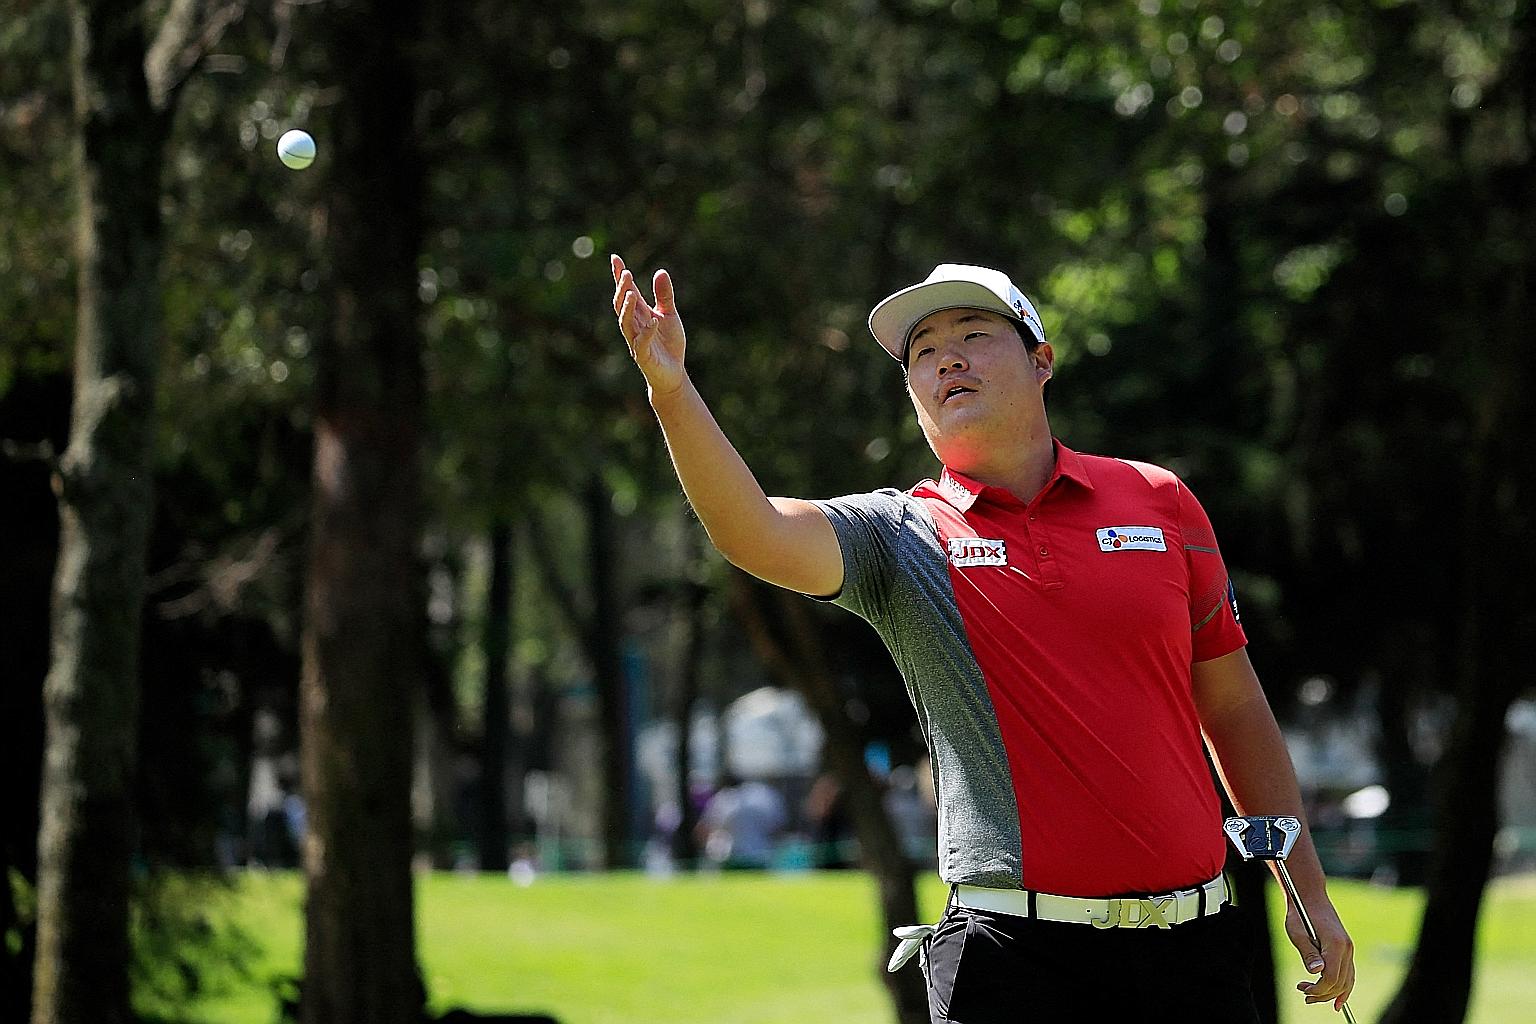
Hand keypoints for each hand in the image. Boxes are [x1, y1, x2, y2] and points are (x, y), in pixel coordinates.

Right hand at [611, 254, 686, 399]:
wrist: (673, 373)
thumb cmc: (668, 344)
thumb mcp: (670, 315)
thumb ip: (664, 295)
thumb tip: (660, 271)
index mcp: (640, 313)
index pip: (627, 292)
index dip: (619, 276)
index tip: (615, 258)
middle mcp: (634, 325)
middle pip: (622, 305)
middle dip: (622, 289)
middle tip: (625, 273)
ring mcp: (637, 340)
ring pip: (626, 323)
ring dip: (627, 309)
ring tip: (631, 294)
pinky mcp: (644, 356)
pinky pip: (642, 343)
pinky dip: (647, 332)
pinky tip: (654, 321)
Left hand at [1286, 899, 1354, 1011]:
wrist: (1310, 897)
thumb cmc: (1300, 913)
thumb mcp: (1298, 933)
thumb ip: (1308, 953)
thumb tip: (1316, 973)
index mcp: (1336, 944)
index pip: (1331, 977)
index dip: (1318, 989)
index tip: (1303, 990)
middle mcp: (1347, 948)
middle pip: (1340, 982)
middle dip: (1323, 994)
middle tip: (1305, 996)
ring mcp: (1348, 949)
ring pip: (1347, 981)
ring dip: (1331, 993)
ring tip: (1313, 998)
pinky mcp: (1346, 949)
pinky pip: (1348, 974)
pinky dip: (1343, 987)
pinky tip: (1337, 999)